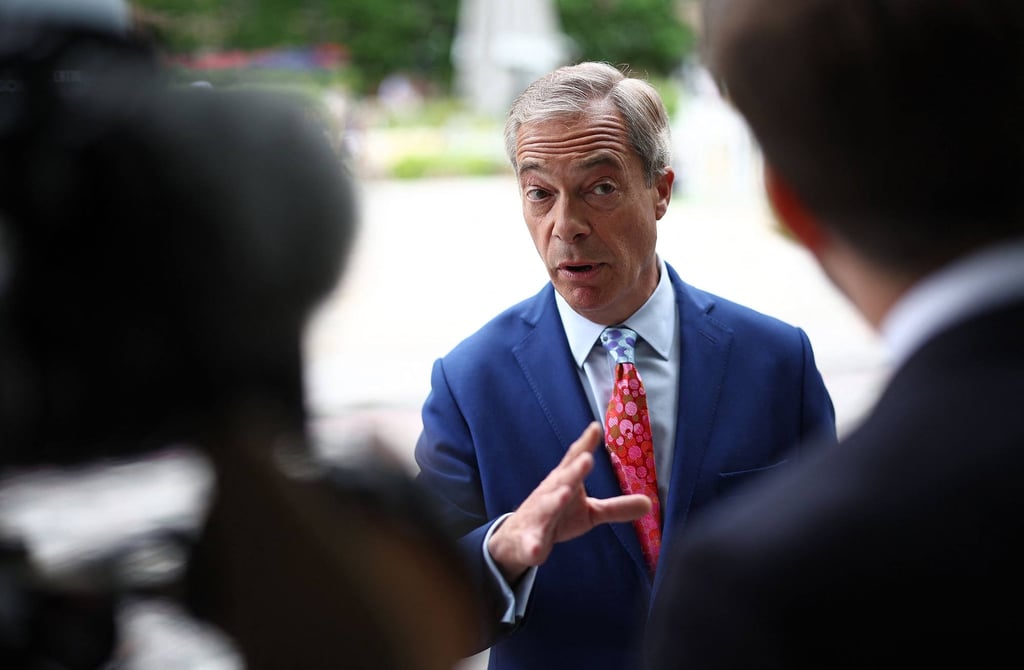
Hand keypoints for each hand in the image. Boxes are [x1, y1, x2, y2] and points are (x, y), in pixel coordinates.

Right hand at [487, 421, 651, 582]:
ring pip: (546, 506)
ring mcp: (538, 515)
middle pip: (564, 479)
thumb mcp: (590, 512)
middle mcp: (551, 494)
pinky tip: (536, 550)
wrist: (518, 537)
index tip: (595, 427)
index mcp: (565, 482)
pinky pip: (531, 542)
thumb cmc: (558, 515)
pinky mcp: (529, 538)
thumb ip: (616, 507)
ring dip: (555, 499)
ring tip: (565, 493)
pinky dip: (532, 545)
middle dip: (575, 470)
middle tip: (587, 458)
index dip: (585, 444)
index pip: (575, 460)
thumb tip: (649, 503)